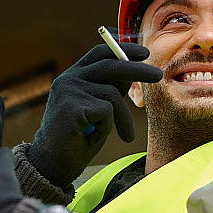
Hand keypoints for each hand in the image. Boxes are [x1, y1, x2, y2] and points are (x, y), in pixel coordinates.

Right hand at [27, 43, 161, 187]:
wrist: (54, 164)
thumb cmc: (78, 138)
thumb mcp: (97, 108)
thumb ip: (110, 88)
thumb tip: (134, 68)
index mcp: (72, 76)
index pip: (99, 52)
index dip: (122, 48)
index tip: (143, 52)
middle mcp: (68, 79)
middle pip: (109, 65)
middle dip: (137, 69)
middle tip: (158, 75)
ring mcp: (68, 92)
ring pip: (112, 94)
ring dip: (124, 119)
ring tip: (127, 136)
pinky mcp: (72, 107)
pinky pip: (107, 112)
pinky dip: (108, 127)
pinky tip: (93, 137)